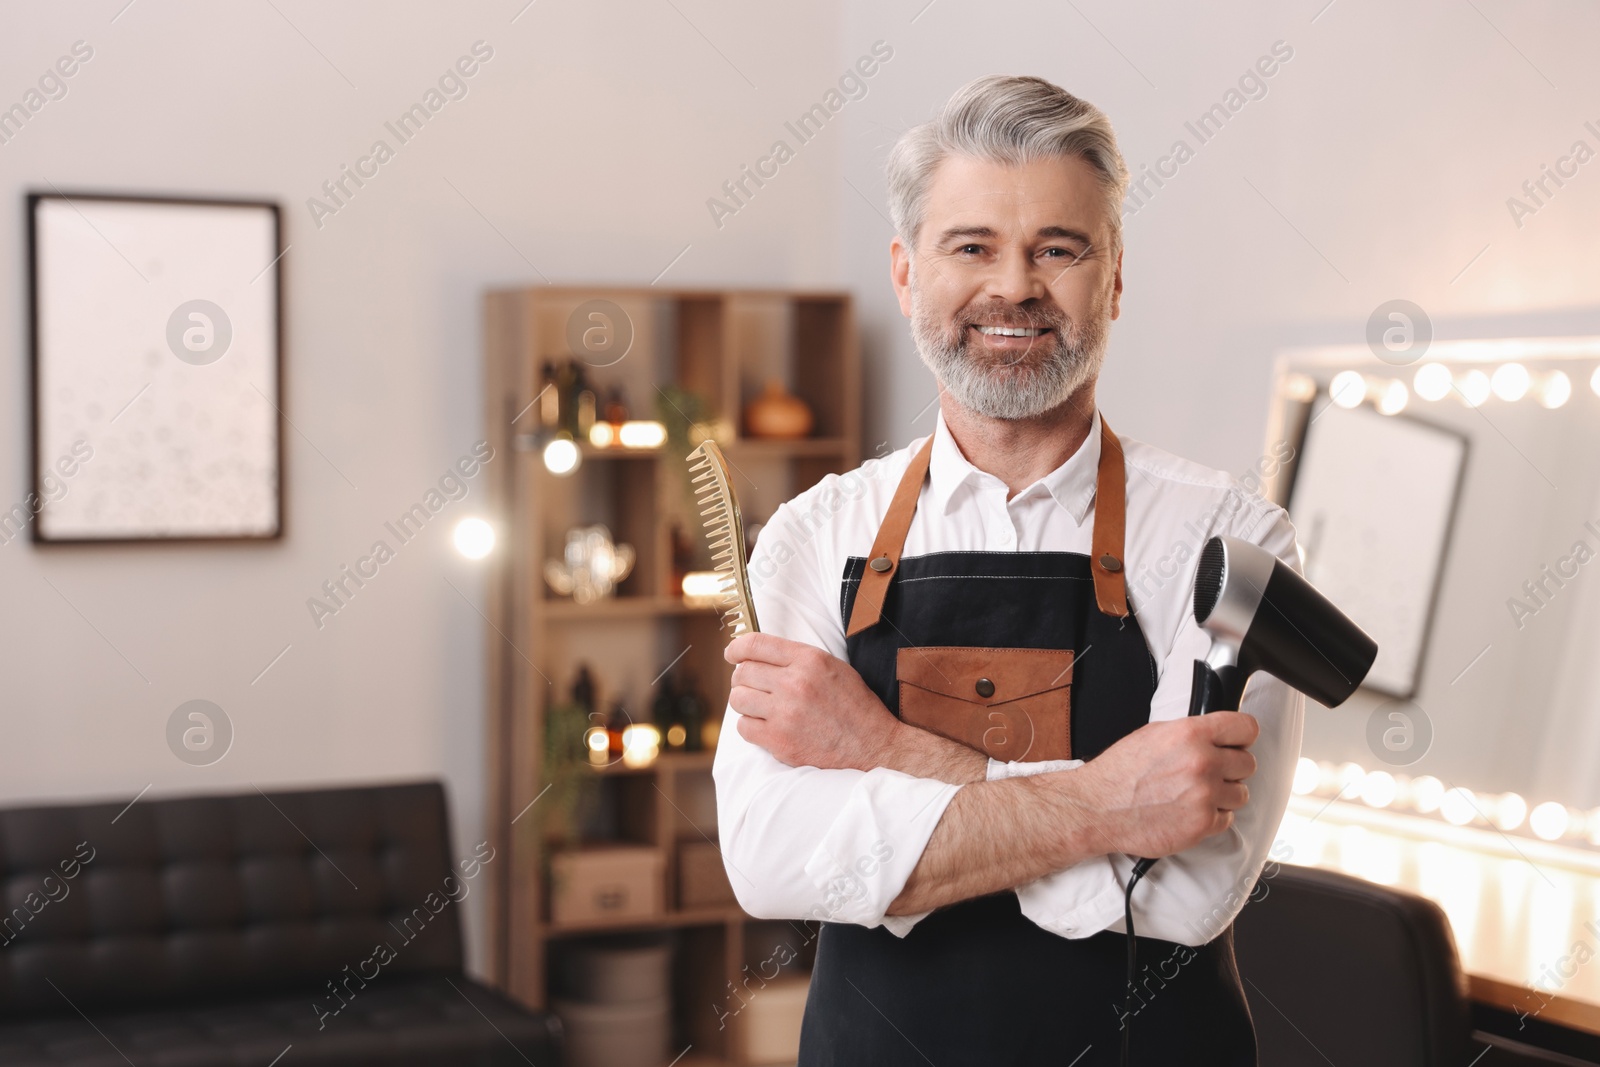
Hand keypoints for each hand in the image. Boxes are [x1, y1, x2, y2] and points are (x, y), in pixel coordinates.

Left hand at [725, 633, 900, 771]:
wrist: (873, 745)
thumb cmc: (855, 706)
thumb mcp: (834, 667)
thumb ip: (799, 659)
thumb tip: (762, 656)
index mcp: (809, 660)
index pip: (756, 644)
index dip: (737, 648)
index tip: (731, 653)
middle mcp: (795, 683)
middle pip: (743, 672)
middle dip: (743, 678)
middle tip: (753, 686)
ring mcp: (785, 713)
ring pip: (739, 699)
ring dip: (745, 702)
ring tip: (760, 707)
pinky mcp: (780, 740)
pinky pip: (744, 727)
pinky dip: (750, 726)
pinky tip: (765, 726)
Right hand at [1071, 712, 1258, 858]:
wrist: (1098, 808)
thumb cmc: (1121, 773)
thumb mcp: (1154, 734)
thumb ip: (1191, 733)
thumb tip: (1216, 736)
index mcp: (1191, 734)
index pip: (1246, 728)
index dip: (1242, 737)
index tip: (1237, 743)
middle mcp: (1202, 762)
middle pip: (1248, 763)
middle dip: (1231, 769)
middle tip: (1210, 773)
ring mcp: (1205, 795)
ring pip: (1242, 794)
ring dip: (1224, 795)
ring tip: (1196, 795)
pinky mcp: (1203, 823)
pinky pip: (1227, 819)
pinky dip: (1211, 817)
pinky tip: (1189, 811)